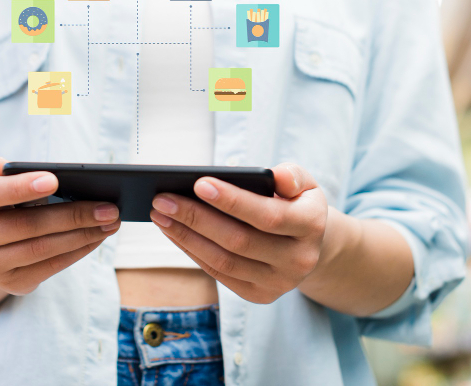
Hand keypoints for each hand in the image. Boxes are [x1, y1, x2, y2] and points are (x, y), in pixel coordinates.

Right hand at [0, 157, 119, 294]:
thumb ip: (4, 174)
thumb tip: (14, 166)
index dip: (20, 186)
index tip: (54, 179)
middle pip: (26, 225)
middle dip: (73, 215)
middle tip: (109, 207)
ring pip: (42, 249)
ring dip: (83, 235)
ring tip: (111, 222)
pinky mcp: (10, 284)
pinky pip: (50, 267)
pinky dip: (78, 251)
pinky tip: (97, 237)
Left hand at [150, 162, 327, 303]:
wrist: (310, 244)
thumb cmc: (296, 203)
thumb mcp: (304, 183)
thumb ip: (292, 175)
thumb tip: (276, 176)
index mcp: (311, 225)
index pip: (267, 215)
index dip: (232, 201)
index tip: (198, 183)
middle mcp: (298, 260)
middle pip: (239, 241)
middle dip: (196, 218)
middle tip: (162, 198)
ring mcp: (279, 283)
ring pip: (224, 261)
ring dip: (185, 237)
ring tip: (159, 213)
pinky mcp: (260, 295)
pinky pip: (219, 274)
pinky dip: (192, 251)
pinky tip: (172, 231)